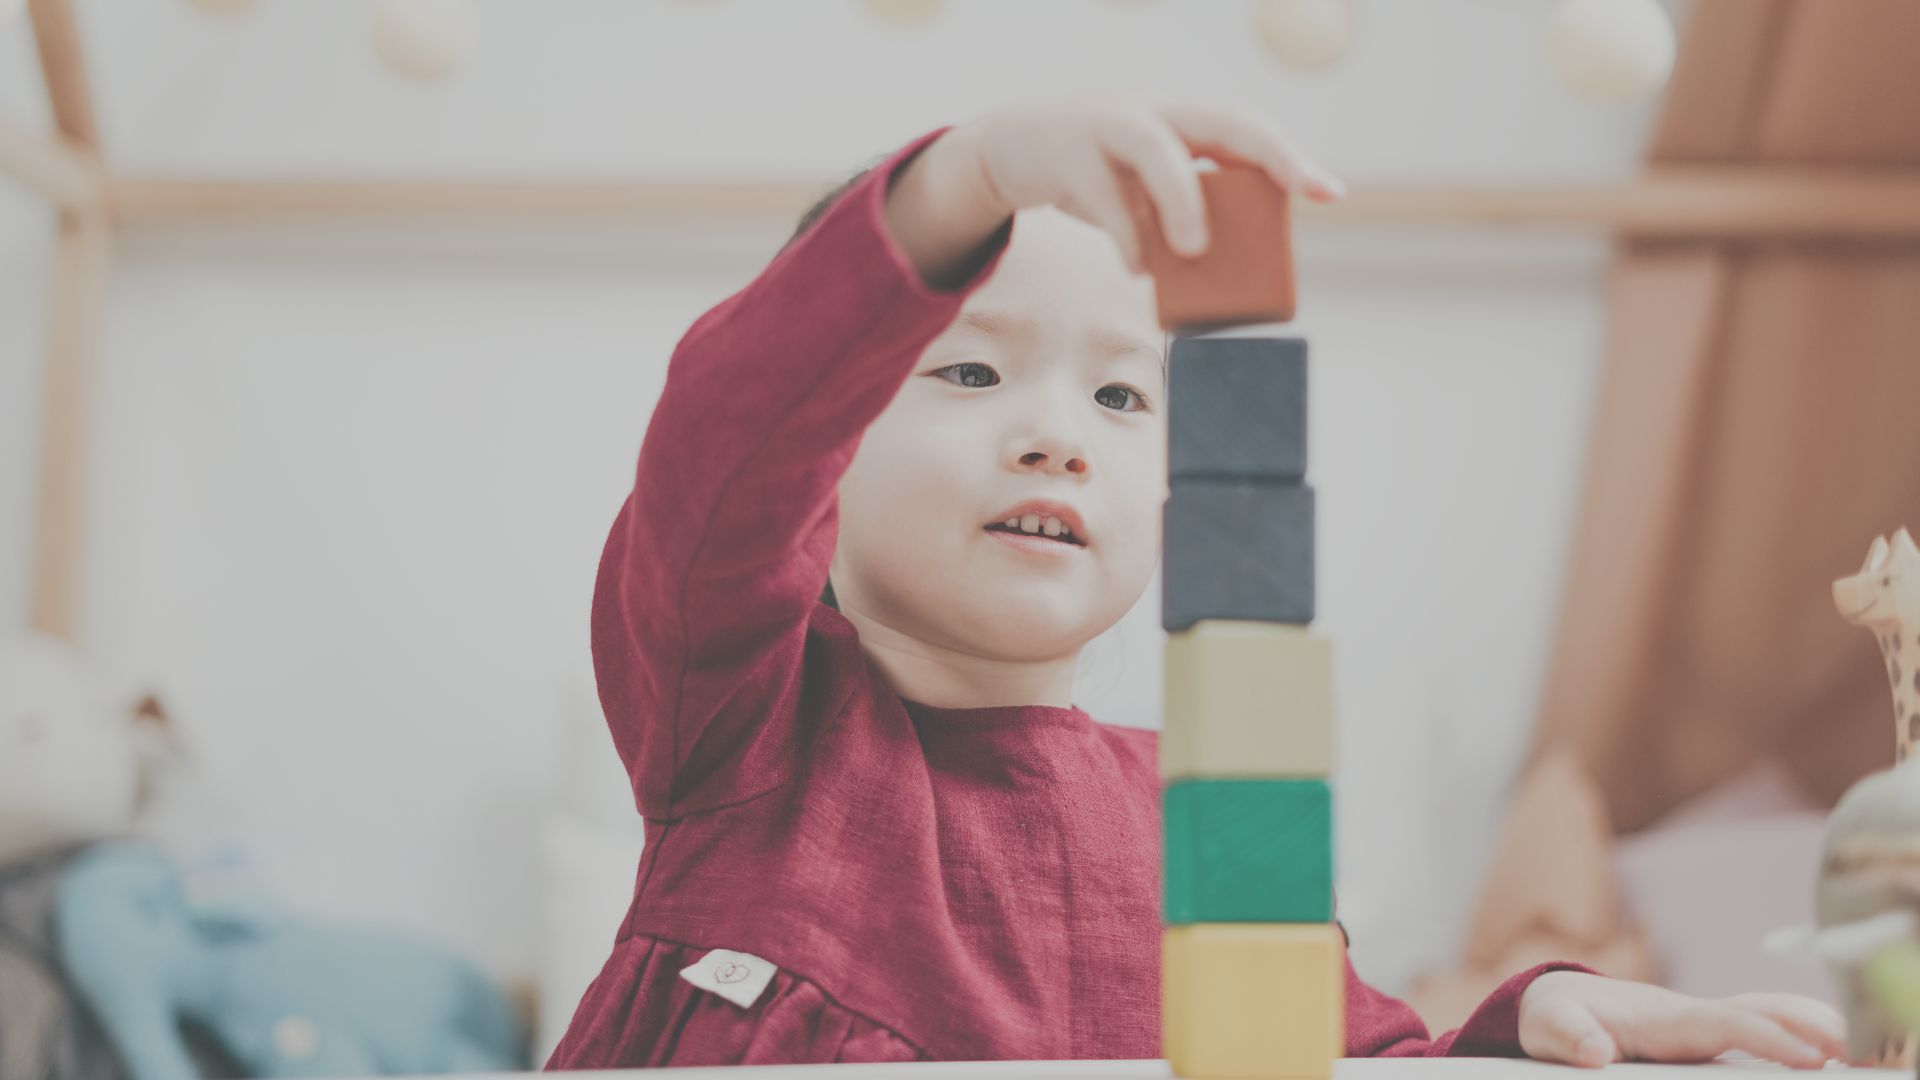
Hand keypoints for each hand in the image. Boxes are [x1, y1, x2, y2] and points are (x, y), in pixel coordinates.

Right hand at [886, 99, 1342, 283]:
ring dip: (1182, 198)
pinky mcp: (1066, 154)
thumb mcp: (1140, 189)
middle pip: (1221, 121)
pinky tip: (1138, 269)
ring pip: (1155, 149)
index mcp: (1180, 120)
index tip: (1329, 193)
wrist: (1011, 149)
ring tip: (1195, 251)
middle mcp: (1153, 113)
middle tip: (1298, 195)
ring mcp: (1106, 126)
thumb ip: (1176, 216)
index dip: (1289, 157)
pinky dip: (1125, 235)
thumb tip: (1215, 271)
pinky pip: (1102, 196)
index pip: (1246, 129)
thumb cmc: (1093, 175)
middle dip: (1269, 154)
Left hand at [1517, 971, 1847, 1069]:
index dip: (1767, 1037)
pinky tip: (1828, 1049)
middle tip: (1857, 1051)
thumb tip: (1595, 1053)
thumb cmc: (1555, 1017)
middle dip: (1809, 1026)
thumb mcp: (1549, 1029)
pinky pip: (1760, 1025)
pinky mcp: (1705, 1032)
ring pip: (1767, 1013)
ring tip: (1859, 1050)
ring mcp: (1701, 1022)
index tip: (1808, 1056)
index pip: (1725, 1023)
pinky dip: (1797, 1029)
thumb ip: (1570, 1038)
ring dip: (1812, 1024)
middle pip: (1761, 1011)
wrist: (1557, 1002)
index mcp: (1661, 1017)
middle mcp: (1690, 1015)